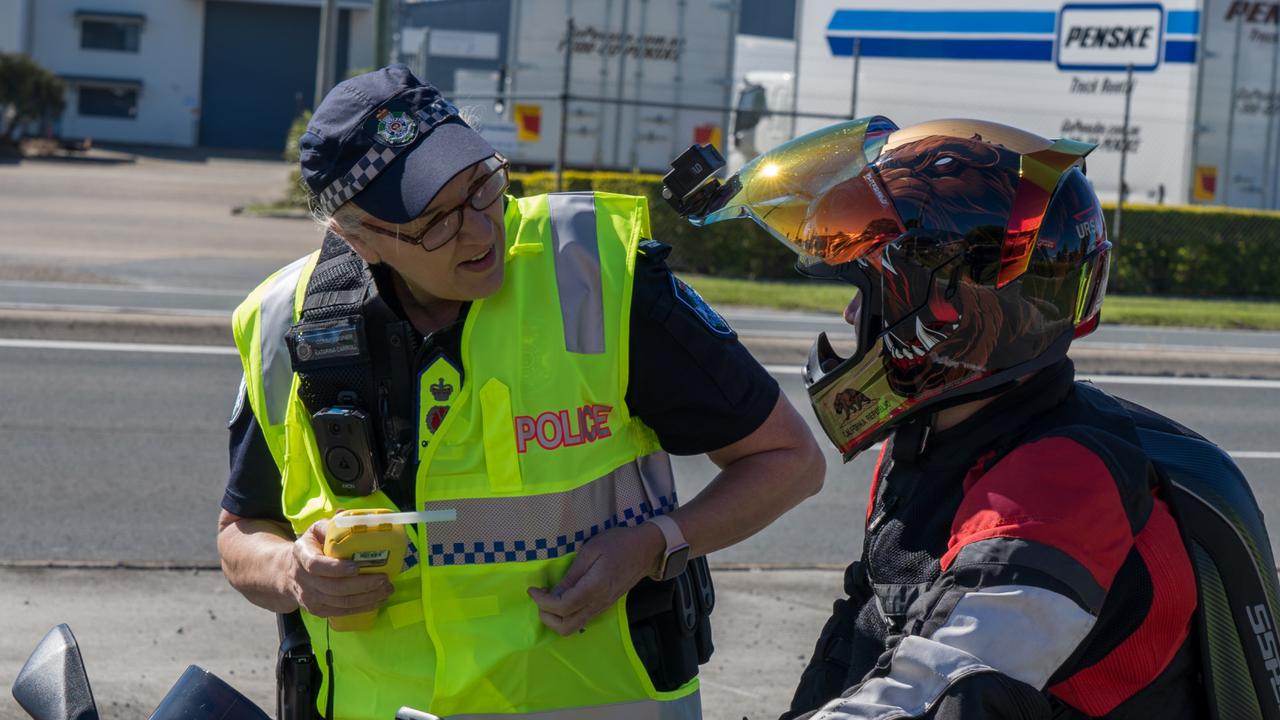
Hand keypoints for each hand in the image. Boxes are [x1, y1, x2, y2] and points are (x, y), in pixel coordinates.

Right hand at [283, 520, 393, 617]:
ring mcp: (310, 598)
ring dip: (367, 597)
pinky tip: (378, 599)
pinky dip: (362, 607)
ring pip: (341, 602)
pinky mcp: (318, 610)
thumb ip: (332, 524)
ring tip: (387, 589)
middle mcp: (303, 579)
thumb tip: (353, 516)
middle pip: (334, 588)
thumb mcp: (315, 531)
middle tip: (384, 579)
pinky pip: (342, 612)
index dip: (336, 568)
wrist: (288, 573)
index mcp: (302, 555)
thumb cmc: (311, 547)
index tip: (357, 566)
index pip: (316, 565)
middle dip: (362, 585)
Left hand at [527, 523, 665, 635]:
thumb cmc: (618, 544)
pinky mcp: (603, 607)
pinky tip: (562, 598)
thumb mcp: (591, 551)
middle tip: (539, 597)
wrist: (645, 550)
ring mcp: (601, 608)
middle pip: (565, 627)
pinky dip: (565, 616)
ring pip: (572, 628)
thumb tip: (553, 593)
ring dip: (554, 619)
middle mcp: (597, 604)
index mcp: (594, 588)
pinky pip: (580, 621)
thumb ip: (572, 575)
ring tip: (547, 598)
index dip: (542, 602)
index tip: (532, 589)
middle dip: (546, 617)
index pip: (562, 607)